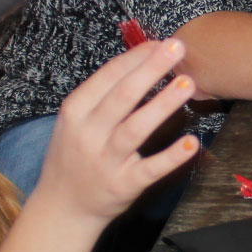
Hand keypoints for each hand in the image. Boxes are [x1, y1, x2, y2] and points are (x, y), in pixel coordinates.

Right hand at [33, 38, 202, 222]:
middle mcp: (88, 134)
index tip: (159, 42)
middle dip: (151, 69)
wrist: (61, 208)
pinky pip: (150, 169)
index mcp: (75, 111)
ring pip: (136, 128)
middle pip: (122, 96)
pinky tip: (191, 143)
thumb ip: (102, 96)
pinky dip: (170, 157)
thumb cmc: (73, 157)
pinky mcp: (122, 186)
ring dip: (162, 104)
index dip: (136, 57)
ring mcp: (105, 161)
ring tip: (187, 84)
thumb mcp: (75, 121)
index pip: (108, 76)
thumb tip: (140, 62)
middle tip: (177, 47)